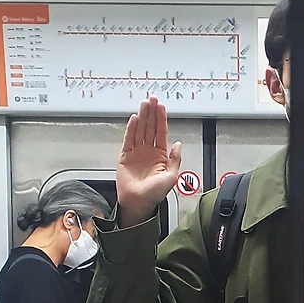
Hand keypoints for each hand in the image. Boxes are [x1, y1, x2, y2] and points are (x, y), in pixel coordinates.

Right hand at [116, 97, 181, 227]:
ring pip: (140, 130)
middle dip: (151, 113)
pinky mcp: (125, 156)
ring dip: (143, 117)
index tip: (161, 107)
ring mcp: (137, 153)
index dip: (161, 119)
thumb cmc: (154, 194)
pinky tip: (135, 119)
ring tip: (144, 104)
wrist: (138, 203)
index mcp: (160, 156)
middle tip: (152, 99)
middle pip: (150, 128)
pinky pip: (129, 139)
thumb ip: (176, 159)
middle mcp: (148, 152)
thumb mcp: (172, 176)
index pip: (161, 133)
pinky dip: (131, 129)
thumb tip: (178, 144)